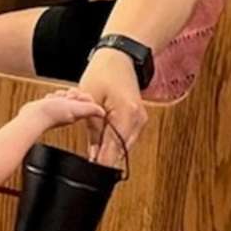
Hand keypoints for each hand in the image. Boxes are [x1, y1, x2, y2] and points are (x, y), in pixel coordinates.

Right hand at [20, 89, 105, 128]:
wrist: (34, 116)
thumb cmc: (52, 113)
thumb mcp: (76, 109)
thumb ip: (90, 109)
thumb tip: (103, 113)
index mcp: (78, 112)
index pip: (85, 101)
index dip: (81, 96)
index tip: (74, 96)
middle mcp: (69, 113)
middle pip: (74, 98)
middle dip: (69, 94)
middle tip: (65, 97)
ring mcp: (59, 111)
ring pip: (63, 98)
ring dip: (60, 95)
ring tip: (56, 98)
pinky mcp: (49, 109)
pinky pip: (53, 99)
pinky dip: (51, 98)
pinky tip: (49, 100)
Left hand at [78, 48, 147, 165]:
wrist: (119, 57)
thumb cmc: (103, 72)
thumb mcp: (90, 100)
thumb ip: (93, 129)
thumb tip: (94, 154)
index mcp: (126, 114)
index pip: (114, 148)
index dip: (103, 163)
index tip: (93, 174)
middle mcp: (138, 119)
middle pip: (121, 150)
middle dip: (106, 158)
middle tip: (90, 168)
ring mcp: (140, 119)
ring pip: (124, 145)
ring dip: (109, 150)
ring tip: (94, 157)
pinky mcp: (138, 118)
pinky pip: (125, 137)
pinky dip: (114, 141)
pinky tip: (103, 145)